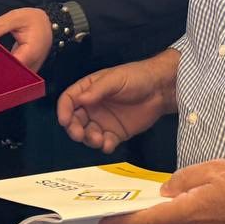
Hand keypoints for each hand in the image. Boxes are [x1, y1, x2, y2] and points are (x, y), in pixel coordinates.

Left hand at [0, 7, 51, 72]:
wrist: (50, 26)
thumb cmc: (34, 21)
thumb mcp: (17, 17)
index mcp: (29, 53)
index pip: (8, 67)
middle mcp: (30, 67)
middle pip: (9, 76)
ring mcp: (29, 72)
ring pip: (10, 78)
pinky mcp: (25, 72)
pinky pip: (13, 75)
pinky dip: (3, 70)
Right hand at [57, 52, 177, 152]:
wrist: (160, 90)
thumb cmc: (137, 77)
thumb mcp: (115, 79)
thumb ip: (97, 89)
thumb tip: (80, 99)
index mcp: (89, 90)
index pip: (69, 100)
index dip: (63, 110)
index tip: (65, 120)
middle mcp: (93, 107)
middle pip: (75, 120)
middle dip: (74, 129)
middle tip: (79, 134)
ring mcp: (104, 121)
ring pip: (88, 134)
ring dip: (89, 139)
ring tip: (99, 139)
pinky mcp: (116, 133)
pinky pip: (105, 143)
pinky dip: (104, 146)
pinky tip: (109, 144)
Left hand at [99, 159, 224, 223]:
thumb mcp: (210, 168)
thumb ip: (181, 180)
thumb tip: (166, 190)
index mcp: (189, 213)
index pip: (147, 221)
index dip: (123, 223)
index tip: (105, 223)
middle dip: (160, 209)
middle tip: (160, 192)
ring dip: (184, 212)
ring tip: (201, 192)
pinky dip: (200, 219)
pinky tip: (215, 204)